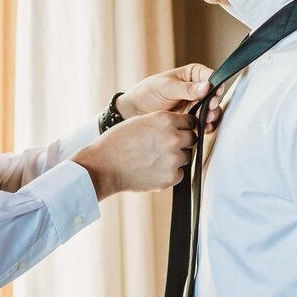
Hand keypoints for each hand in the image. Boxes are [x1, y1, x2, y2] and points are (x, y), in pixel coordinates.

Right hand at [72, 111, 197, 199]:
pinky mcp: (171, 177)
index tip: (179, 130)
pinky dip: (170, 173)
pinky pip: (180, 173)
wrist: (104, 166)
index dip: (185, 126)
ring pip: (186, 157)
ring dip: (176, 158)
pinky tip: (153, 170)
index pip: (190, 121)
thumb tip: (180, 126)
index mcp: (165, 120)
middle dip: (183, 141)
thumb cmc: (118, 142)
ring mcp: (173, 158)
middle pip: (192, 139)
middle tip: (165, 146)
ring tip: (154, 159)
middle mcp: (173, 137)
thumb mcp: (140, 121)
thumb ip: (162, 122)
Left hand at [118, 63, 223, 131]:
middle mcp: (197, 89)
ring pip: (213, 110)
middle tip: (209, 109)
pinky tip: (203, 128)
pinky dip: (207, 126)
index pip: (211, 77)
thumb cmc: (148, 93)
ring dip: (212, 115)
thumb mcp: (166, 87)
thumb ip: (187, 89)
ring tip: (206, 119)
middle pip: (215, 95)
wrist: (135, 112)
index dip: (215, 86)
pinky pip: (205, 122)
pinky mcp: (192, 119)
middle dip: (214, 102)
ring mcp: (196, 105)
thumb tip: (207, 86)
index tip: (212, 94)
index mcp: (192, 74)